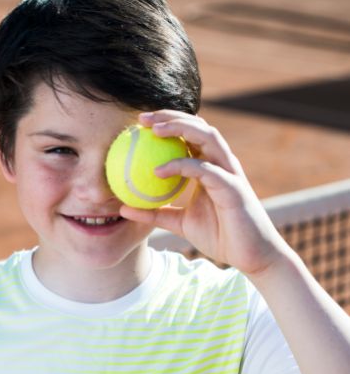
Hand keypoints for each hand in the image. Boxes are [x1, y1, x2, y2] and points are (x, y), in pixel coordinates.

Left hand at [121, 110, 291, 276]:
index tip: (138, 123)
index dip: (166, 123)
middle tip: (141, 119)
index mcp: (210, 167)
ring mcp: (230, 173)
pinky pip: (205, 170)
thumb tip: (123, 209)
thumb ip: (154, 213)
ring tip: (153, 130)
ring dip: (180, 129)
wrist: (250, 256)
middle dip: (170, 116)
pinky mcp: (234, 188)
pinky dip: (182, 166)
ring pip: (207, 138)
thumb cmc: (219, 236)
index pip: (189, 135)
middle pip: (198, 127)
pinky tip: (158, 170)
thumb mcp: (179, 223)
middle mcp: (222, 164)